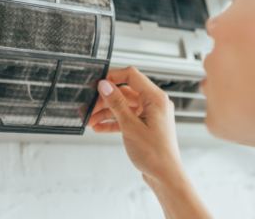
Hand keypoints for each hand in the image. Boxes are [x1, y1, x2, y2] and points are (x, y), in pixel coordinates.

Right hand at [88, 67, 184, 184]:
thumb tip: (105, 85)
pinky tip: (99, 127)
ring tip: (90, 119)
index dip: (113, 77)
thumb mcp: (130, 125)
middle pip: (124, 92)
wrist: (165, 178)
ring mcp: (150, 115)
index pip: (131, 75)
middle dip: (105, 100)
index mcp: (156, 98)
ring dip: (106, 112)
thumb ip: (116, 103)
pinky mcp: (145, 125)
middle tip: (89, 107)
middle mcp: (154, 103)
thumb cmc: (156, 154)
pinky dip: (113, 122)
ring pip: (123, 106)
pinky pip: (126, 117)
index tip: (98, 83)